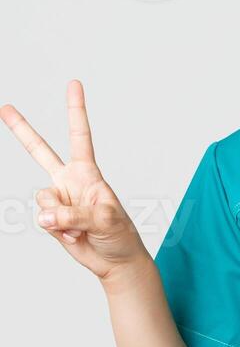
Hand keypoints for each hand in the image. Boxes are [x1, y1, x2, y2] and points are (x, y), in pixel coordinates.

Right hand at [2, 80, 148, 283]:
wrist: (115, 261)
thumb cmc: (121, 236)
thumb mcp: (106, 221)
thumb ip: (75, 214)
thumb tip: (46, 216)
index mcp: (88, 173)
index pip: (79, 136)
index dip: (75, 111)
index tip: (74, 84)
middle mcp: (70, 181)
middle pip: (40, 152)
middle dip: (22, 130)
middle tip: (5, 108)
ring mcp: (59, 199)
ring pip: (42, 200)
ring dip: (60, 217)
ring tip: (80, 227)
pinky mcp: (51, 219)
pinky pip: (43, 219)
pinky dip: (58, 230)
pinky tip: (73, 235)